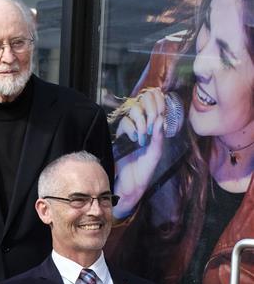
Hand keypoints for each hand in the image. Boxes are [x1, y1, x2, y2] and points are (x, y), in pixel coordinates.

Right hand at [114, 87, 167, 217]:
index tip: (161, 110)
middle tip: (152, 124)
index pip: (156, 103)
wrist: (131, 183)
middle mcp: (143, 124)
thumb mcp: (156, 153)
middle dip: (150, 109)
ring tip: (144, 136)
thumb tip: (161, 118)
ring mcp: (131, 128)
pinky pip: (125, 122)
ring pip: (134, 109)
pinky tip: (135, 139)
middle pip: (144, 101)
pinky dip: (131, 128)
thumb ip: (159, 137)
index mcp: (155, 126)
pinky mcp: (120, 135)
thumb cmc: (146, 170)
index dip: (159, 101)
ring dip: (141, 120)